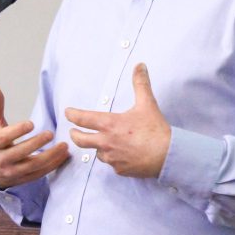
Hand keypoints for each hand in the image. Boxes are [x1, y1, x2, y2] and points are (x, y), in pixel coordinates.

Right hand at [0, 84, 68, 188]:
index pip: (4, 138)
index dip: (17, 131)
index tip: (31, 123)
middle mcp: (1, 159)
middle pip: (20, 152)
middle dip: (36, 143)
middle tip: (50, 133)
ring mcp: (12, 172)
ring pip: (33, 165)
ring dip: (50, 156)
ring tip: (64, 146)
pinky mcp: (23, 179)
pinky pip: (40, 173)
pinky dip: (53, 165)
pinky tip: (63, 155)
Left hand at [66, 63, 171, 177]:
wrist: (167, 155)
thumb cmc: (155, 130)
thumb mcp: (147, 103)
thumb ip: (140, 84)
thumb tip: (140, 65)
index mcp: (109, 124)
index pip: (82, 119)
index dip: (72, 115)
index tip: (67, 112)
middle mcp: (105, 142)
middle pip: (80, 140)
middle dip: (74, 135)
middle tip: (73, 132)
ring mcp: (111, 158)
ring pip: (97, 153)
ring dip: (98, 147)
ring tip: (104, 143)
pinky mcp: (119, 169)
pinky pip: (112, 163)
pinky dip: (114, 158)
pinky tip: (122, 155)